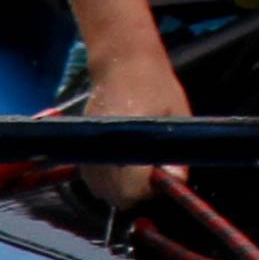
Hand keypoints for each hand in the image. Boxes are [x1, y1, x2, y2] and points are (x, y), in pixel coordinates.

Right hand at [73, 41, 192, 207]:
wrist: (122, 63)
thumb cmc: (154, 85)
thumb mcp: (176, 115)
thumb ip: (175, 152)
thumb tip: (177, 181)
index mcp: (125, 139)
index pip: (132, 189)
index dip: (150, 189)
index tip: (162, 176)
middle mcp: (101, 149)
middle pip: (117, 196)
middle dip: (138, 190)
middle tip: (153, 169)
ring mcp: (87, 151)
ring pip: (104, 192)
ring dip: (123, 187)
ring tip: (139, 162)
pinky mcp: (81, 152)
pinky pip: (94, 181)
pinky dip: (109, 180)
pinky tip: (124, 162)